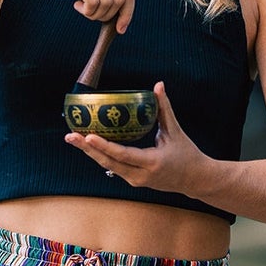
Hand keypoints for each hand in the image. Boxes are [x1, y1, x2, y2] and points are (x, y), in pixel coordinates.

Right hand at [13, 0, 134, 28]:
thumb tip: (118, 15)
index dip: (128, 13)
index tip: (120, 29)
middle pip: (120, 0)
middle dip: (107, 16)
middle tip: (90, 15)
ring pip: (107, 3)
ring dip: (94, 14)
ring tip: (81, 8)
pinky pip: (93, 3)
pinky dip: (86, 11)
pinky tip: (75, 5)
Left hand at [64, 83, 209, 196]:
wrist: (195, 180)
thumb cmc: (187, 154)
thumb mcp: (175, 131)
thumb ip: (164, 108)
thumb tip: (158, 84)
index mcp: (152, 162)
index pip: (123, 154)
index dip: (104, 145)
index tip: (88, 135)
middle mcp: (140, 175)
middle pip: (108, 162)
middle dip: (87, 149)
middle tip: (70, 135)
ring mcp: (135, 180)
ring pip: (108, 166)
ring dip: (90, 152)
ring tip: (73, 138)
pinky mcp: (133, 180)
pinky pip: (113, 167)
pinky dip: (100, 155)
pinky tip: (87, 144)